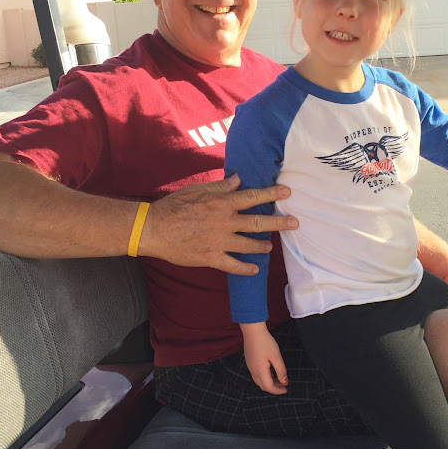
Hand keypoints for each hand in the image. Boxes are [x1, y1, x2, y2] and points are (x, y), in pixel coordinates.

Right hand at [138, 174, 297, 273]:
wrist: (153, 229)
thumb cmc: (174, 206)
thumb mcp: (197, 190)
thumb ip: (220, 187)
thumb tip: (238, 179)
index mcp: (221, 203)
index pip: (252, 197)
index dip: (271, 194)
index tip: (287, 192)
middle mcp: (224, 222)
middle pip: (257, 222)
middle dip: (278, 222)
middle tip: (294, 223)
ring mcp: (219, 241)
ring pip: (248, 244)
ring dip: (262, 245)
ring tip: (270, 246)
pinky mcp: (210, 258)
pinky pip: (233, 265)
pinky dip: (245, 269)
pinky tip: (255, 269)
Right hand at [242, 323, 288, 394]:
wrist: (252, 330)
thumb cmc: (265, 342)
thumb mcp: (276, 356)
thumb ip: (281, 370)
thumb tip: (284, 381)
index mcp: (260, 371)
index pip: (269, 387)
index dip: (278, 390)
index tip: (286, 389)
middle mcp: (253, 371)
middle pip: (263, 386)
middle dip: (274, 387)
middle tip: (284, 385)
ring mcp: (250, 366)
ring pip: (259, 381)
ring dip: (269, 382)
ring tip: (279, 378)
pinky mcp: (249, 361)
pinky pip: (256, 374)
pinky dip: (265, 377)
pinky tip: (271, 372)